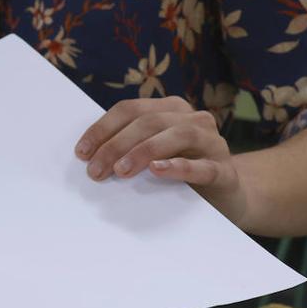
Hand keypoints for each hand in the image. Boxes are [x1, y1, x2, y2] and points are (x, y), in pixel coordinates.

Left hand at [74, 96, 247, 223]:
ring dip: (143, 151)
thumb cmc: (178, 173)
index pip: (130, 110)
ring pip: (177, 135)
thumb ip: (127, 148)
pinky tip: (157, 170)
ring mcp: (212, 143)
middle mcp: (193, 119)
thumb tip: (88, 157)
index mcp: (170, 109)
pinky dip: (178, 167)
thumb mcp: (151, 155)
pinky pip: (203, 166)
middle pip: (149, 122)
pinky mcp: (225, 171)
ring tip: (120, 170)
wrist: (225, 197)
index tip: (81, 152)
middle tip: (95, 170)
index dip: (103, 128)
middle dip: (116, 145)